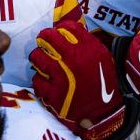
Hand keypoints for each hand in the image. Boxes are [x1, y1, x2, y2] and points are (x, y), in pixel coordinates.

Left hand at [31, 0, 125, 139]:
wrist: (104, 112)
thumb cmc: (103, 82)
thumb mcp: (102, 56)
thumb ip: (87, 42)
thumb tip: (67, 29)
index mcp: (88, 48)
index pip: (66, 27)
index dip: (59, 29)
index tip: (57, 33)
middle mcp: (73, 60)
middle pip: (48, 38)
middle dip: (44, 39)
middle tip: (44, 42)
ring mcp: (60, 77)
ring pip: (37, 57)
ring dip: (39, 58)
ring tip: (43, 62)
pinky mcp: (52, 94)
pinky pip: (36, 80)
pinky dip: (40, 80)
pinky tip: (47, 81)